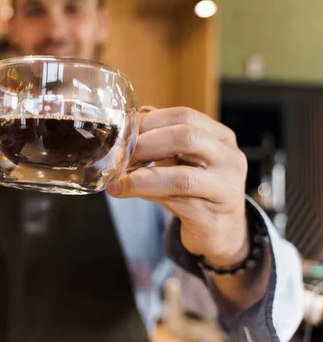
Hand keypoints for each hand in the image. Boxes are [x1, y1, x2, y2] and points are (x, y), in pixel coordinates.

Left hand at [107, 107, 248, 267]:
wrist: (221, 231)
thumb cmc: (195, 191)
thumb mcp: (180, 160)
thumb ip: (160, 140)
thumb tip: (129, 125)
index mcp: (220, 137)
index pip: (184, 116)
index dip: (149, 122)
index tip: (123, 134)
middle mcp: (229, 158)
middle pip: (186, 138)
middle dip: (145, 145)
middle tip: (119, 156)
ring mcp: (226, 188)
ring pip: (182, 177)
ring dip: (141, 178)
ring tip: (118, 181)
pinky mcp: (214, 216)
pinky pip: (177, 203)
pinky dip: (148, 195)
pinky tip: (129, 193)